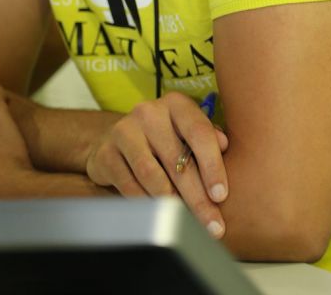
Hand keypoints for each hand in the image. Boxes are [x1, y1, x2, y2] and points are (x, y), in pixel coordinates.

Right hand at [86, 91, 228, 238]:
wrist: (118, 140)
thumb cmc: (166, 140)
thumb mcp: (188, 134)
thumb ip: (208, 139)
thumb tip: (224, 144)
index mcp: (176, 104)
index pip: (198, 132)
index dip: (212, 165)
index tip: (221, 196)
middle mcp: (148, 111)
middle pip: (177, 159)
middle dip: (197, 198)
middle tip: (212, 225)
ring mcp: (124, 130)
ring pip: (151, 174)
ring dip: (172, 204)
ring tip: (187, 224)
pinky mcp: (106, 153)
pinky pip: (129, 186)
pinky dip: (147, 204)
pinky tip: (160, 217)